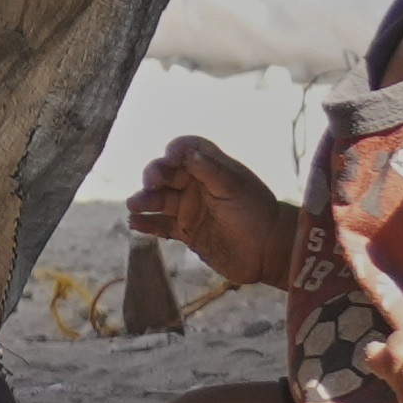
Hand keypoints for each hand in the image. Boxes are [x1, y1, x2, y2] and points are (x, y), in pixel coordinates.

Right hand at [126, 134, 293, 293]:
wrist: (268, 252)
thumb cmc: (256, 213)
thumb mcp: (235, 188)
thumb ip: (210, 170)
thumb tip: (186, 152)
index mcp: (211, 169)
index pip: (187, 150)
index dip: (176, 151)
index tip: (169, 157)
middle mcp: (197, 186)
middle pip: (167, 174)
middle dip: (154, 176)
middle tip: (149, 183)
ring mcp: (190, 209)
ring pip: (160, 200)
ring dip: (145, 200)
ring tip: (134, 205)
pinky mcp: (186, 232)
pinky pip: (162, 225)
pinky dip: (148, 224)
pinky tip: (136, 224)